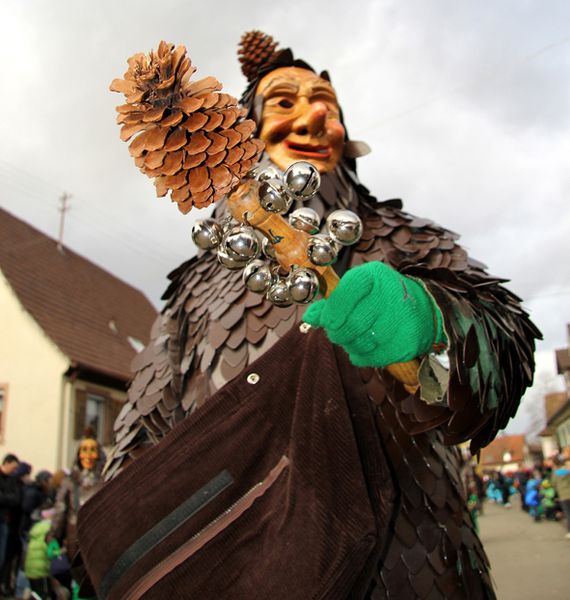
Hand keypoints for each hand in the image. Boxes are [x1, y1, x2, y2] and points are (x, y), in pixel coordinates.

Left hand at [303, 261, 444, 366]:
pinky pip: (372, 357)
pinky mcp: (406, 343)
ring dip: (351, 345)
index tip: (327, 321)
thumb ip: (333, 302)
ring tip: (356, 337)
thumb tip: (309, 318)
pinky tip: (368, 346)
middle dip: (338, 333)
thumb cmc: (383, 297)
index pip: (344, 295)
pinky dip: (364, 355)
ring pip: (359, 343)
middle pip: (350, 324)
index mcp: (373, 276)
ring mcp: (401, 321)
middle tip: (339, 332)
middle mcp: (390, 295)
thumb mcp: (358, 290)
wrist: (423, 310)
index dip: (331, 312)